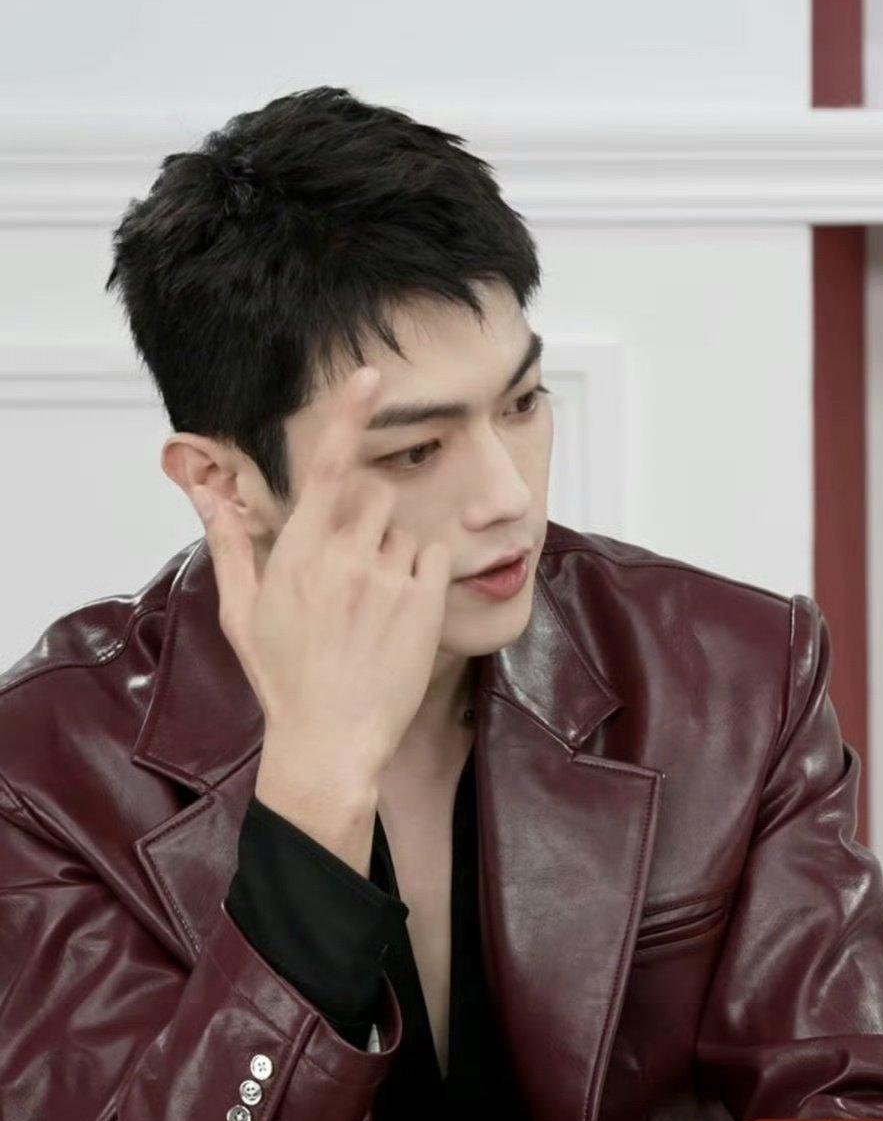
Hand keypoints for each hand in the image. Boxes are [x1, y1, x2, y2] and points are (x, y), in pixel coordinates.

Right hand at [189, 366, 450, 783]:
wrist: (330, 743)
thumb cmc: (284, 680)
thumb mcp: (242, 613)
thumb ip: (230, 545)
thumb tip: (208, 494)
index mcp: (295, 555)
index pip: (328, 470)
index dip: (349, 417)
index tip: (371, 377)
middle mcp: (343, 559)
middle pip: (376, 493)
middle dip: (371, 517)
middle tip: (357, 566)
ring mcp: (387, 581)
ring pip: (407, 528)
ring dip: (397, 551)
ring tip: (376, 605)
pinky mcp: (425, 604)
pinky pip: (436, 558)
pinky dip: (423, 575)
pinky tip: (400, 615)